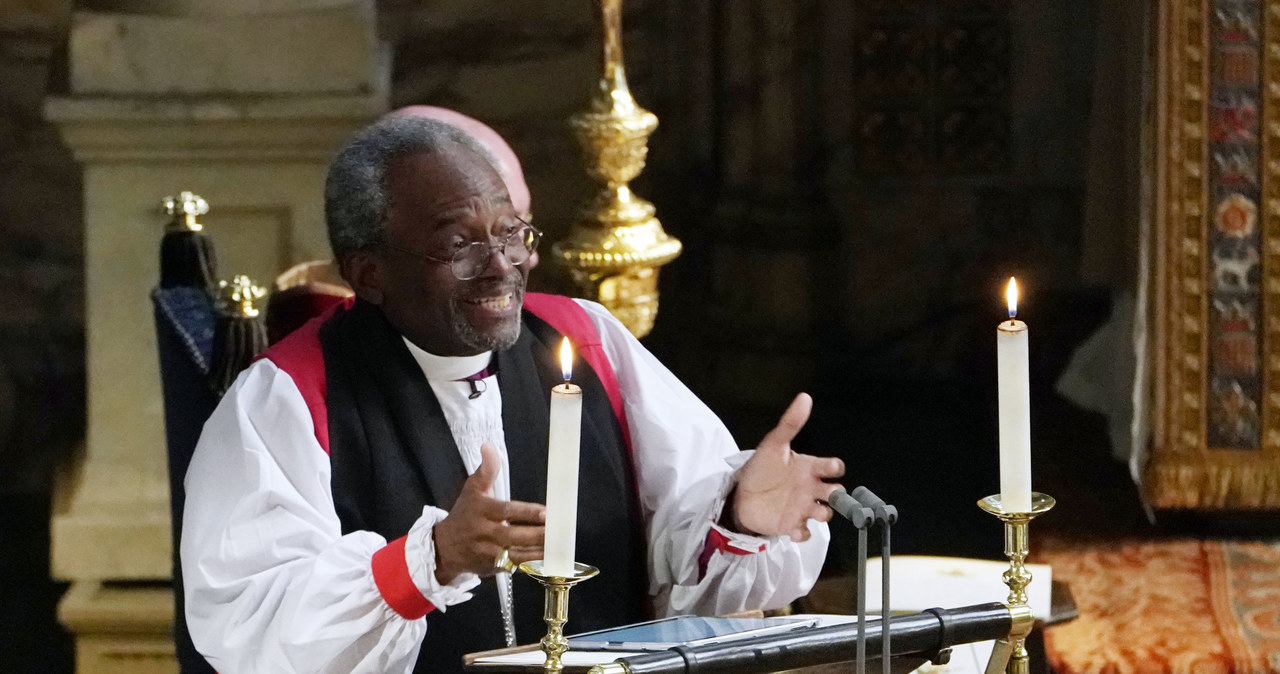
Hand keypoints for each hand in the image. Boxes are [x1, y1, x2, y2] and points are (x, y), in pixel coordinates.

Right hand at [433, 443, 545, 583]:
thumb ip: (486, 470)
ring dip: (539, 551)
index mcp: (481, 511)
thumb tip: (488, 446)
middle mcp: (484, 533)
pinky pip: (516, 567)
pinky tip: (549, 559)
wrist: (444, 548)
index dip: (527, 512)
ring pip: (517, 555)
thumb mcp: (472, 489)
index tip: (546, 512)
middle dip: (537, 534)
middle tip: (558, 530)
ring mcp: (489, 553)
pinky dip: (532, 564)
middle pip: (513, 535)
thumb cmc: (464, 515)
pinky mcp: (494, 568)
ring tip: (559, 545)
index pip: (506, 511)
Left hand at [732, 393, 844, 540]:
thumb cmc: (760, 468)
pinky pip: (806, 533)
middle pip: (836, 493)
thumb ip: (790, 422)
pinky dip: (803, 533)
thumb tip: (804, 397)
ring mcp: (802, 507)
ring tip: (810, 510)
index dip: (834, 467)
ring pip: (824, 514)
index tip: (828, 467)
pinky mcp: (791, 525)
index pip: (833, 467)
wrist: (739, 494)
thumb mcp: (773, 443)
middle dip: (837, 495)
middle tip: (828, 494)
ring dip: (821, 513)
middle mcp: (810, 488)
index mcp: (809, 468)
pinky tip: (793, 527)